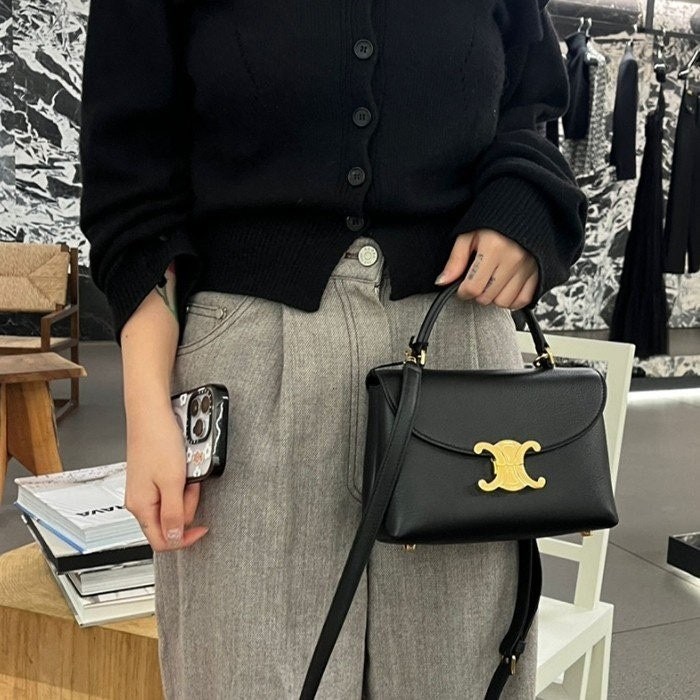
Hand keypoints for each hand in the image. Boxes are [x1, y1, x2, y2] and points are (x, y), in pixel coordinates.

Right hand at [124, 402, 208, 551]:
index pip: (162, 541)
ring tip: (187, 474)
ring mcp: (144, 490)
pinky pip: (170, 492)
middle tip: (191, 487)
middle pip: (169, 523)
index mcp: (141, 507)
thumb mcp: (173, 482)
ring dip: (185, 494)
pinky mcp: (151, 479)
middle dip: (187, 508)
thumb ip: (174, 513)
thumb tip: (174, 538)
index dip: (184, 539)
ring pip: (171, 506)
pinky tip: (183, 471)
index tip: (201, 529)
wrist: (151, 415)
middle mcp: (139, 501)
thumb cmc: (158, 441)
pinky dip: (181, 484)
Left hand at [435, 229, 538, 308]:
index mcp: (493, 247)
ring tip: (491, 283)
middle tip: (477, 280)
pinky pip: (522, 300)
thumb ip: (455, 260)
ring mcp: (527, 267)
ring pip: (503, 302)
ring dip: (493, 297)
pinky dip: (511, 300)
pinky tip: (504, 289)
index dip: (462, 291)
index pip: (473, 287)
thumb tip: (443, 281)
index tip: (462, 286)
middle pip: (487, 297)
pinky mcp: (538, 272)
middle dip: (477, 293)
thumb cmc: (494, 222)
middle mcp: (513, 258)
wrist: (523, 210)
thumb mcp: (469, 235)